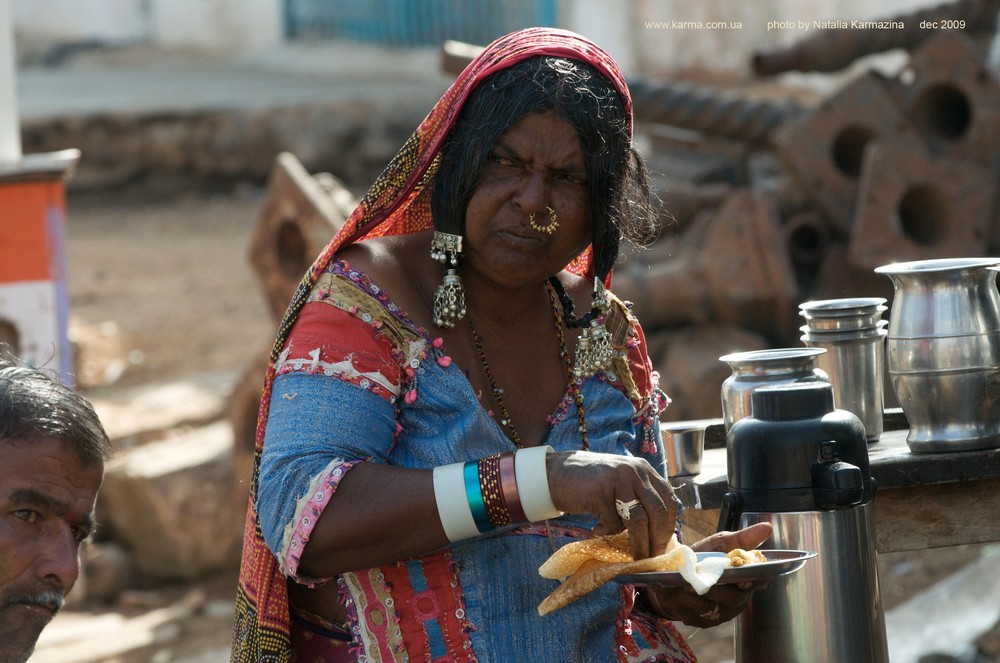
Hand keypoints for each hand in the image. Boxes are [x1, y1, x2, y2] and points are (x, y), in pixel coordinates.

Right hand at [546, 450, 679, 559]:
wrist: (556, 473)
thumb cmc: (590, 483)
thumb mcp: (621, 483)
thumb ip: (639, 498)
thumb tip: (657, 534)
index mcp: (644, 470)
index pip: (669, 500)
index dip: (669, 526)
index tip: (663, 545)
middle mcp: (635, 472)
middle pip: (658, 511)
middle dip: (657, 539)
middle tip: (652, 556)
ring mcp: (618, 480)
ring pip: (638, 520)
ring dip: (638, 544)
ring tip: (633, 556)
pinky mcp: (600, 492)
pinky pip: (613, 523)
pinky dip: (607, 532)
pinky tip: (597, 529)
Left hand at [642, 522, 772, 627]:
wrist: (674, 572)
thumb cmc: (703, 557)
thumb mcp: (719, 544)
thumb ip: (741, 539)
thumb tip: (767, 527)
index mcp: (746, 578)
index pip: (760, 582)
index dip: (755, 582)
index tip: (745, 579)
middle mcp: (738, 599)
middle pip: (734, 598)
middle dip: (717, 589)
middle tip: (702, 579)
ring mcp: (721, 613)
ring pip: (712, 608)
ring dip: (696, 596)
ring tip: (683, 586)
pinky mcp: (704, 621)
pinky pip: (695, 615)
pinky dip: (684, 604)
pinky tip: (676, 595)